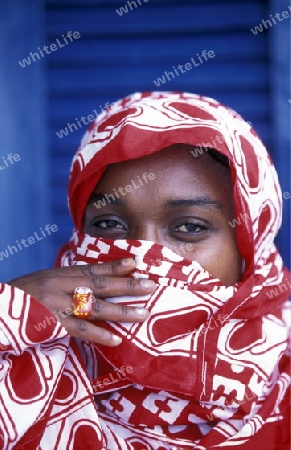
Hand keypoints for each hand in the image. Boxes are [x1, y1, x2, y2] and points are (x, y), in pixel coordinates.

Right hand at [8, 258, 154, 345]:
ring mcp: (55, 306)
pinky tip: (115, 339)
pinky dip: (98, 334)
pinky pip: (78, 330)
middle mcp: (59, 286)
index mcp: (57, 275)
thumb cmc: (19, 298)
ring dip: (120, 310)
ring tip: (143, 313)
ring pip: (94, 306)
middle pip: (98, 285)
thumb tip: (89, 284)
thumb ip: (64, 283)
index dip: (114, 266)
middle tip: (150, 285)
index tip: (135, 263)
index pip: (91, 269)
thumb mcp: (41, 283)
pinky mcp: (50, 325)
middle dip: (126, 285)